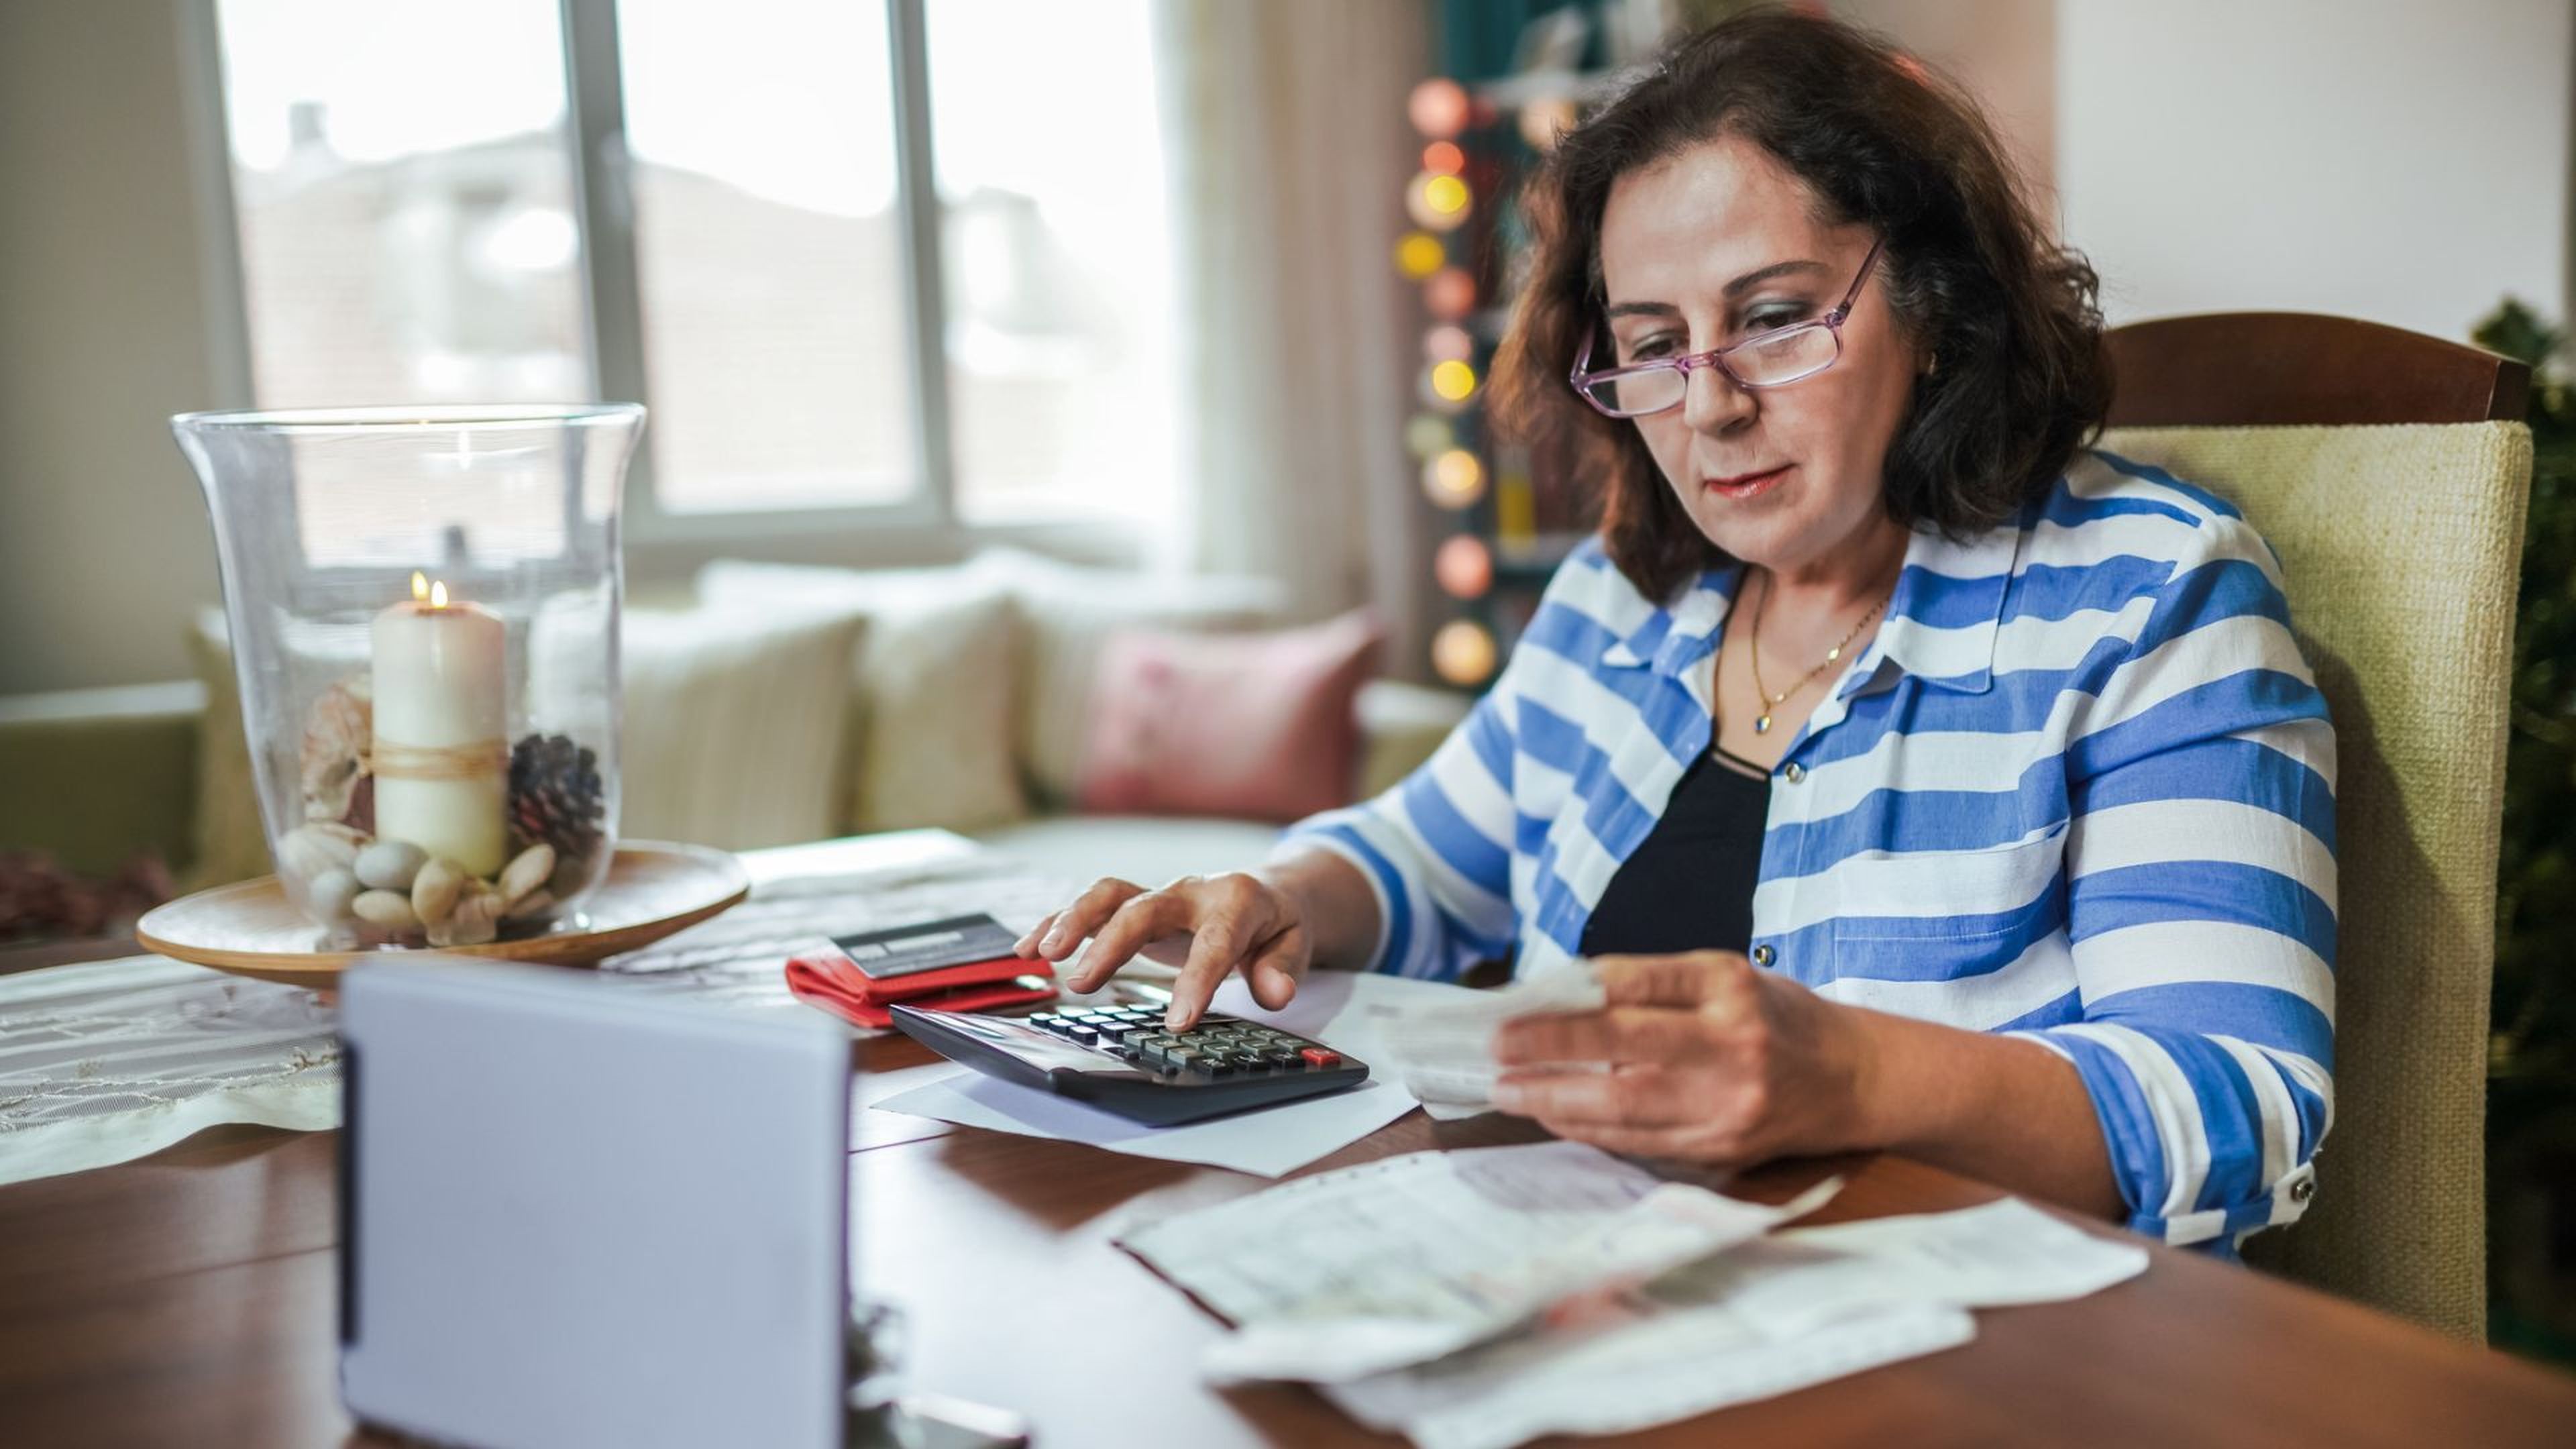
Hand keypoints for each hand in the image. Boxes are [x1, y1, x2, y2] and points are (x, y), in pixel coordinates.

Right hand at [1013, 873, 1312, 1029]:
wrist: (1265, 892)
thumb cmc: (1275, 925)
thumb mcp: (1295, 945)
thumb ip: (1283, 969)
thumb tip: (1276, 994)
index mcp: (1235, 901)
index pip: (1214, 942)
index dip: (1196, 982)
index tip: (1179, 1022)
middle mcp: (1189, 891)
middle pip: (1144, 909)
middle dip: (1111, 944)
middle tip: (1084, 984)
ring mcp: (1157, 895)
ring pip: (1108, 895)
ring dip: (1072, 921)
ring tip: (1042, 955)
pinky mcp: (1134, 904)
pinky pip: (1090, 907)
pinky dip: (1056, 923)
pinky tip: (1027, 949)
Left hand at [1487, 951, 1871, 1164]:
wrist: (1852, 1079)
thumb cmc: (1776, 1017)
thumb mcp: (1725, 976)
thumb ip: (1652, 985)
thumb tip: (1562, 997)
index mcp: (1730, 987)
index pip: (1637, 985)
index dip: (1572, 997)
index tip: (1517, 1004)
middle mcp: (1731, 1045)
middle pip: (1625, 1050)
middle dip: (1550, 1052)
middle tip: (1496, 1050)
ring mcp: (1727, 1104)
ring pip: (1625, 1107)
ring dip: (1556, 1100)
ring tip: (1508, 1089)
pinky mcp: (1721, 1148)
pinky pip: (1639, 1142)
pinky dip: (1589, 1129)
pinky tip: (1553, 1115)